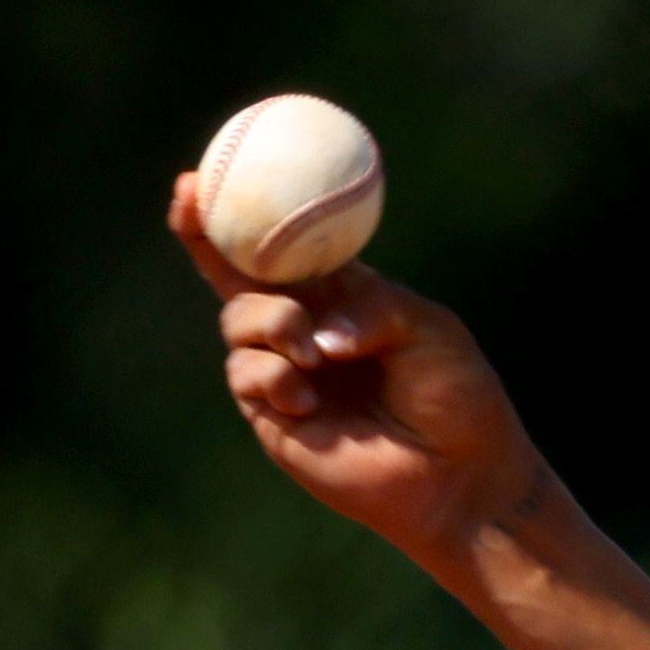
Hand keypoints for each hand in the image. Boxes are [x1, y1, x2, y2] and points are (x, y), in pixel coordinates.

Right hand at [167, 174, 548, 577]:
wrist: (460, 474)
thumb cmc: (456, 396)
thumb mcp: (426, 328)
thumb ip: (372, 307)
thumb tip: (315, 330)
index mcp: (340, 295)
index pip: (283, 246)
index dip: (243, 213)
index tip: (205, 175)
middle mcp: (304, 327)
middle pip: (235, 273)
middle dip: (203, 234)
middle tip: (189, 198)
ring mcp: (284, 371)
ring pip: (238, 320)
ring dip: (269, 322)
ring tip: (311, 351)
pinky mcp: (273, 416)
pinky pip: (245, 373)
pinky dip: (273, 374)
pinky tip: (309, 396)